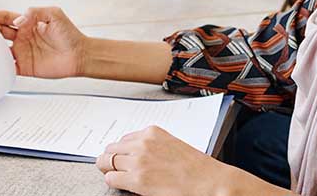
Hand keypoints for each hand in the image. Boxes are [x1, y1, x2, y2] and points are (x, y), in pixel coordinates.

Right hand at [0, 7, 86, 78]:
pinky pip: (8, 67)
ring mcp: (22, 52)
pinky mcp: (25, 67)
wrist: (79, 54)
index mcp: (26, 23)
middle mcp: (21, 37)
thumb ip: (36, 12)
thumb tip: (19, 21)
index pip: (4, 17)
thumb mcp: (54, 14)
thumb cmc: (69, 33)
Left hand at [95, 126, 272, 195]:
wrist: (209, 182)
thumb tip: (137, 155)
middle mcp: (142, 143)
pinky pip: (111, 178)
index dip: (122, 151)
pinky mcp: (137, 179)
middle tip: (114, 168)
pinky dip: (114, 182)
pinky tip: (123, 184)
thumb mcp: (172, 146)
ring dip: (110, 170)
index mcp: (152, 132)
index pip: (124, 139)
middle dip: (112, 159)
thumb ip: (152, 147)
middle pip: (111, 148)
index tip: (122, 158)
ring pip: (106, 162)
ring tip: (118, 176)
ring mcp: (138, 160)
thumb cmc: (197, 168)